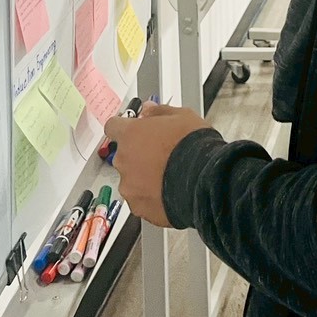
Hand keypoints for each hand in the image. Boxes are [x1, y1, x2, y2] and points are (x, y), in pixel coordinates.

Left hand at [105, 102, 210, 226]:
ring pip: (131, 179)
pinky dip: (151, 197)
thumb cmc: (193, 147)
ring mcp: (129, 186)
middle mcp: (124, 160)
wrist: (204, 181)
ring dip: (143, 177)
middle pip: (123, 155)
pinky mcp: (138, 207)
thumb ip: (160, 112)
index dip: (123, 127)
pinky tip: (169, 191)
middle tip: (160, 155)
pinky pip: (140, 200)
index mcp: (131, 135)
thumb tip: (149, 109)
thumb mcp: (183, 116)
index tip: (132, 130)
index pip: (112, 126)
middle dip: (138, 155)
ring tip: (168, 176)